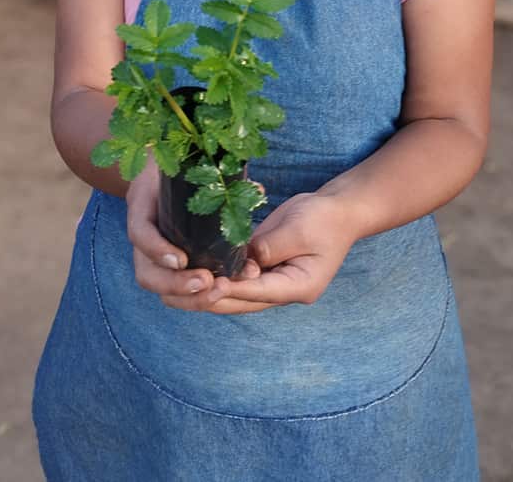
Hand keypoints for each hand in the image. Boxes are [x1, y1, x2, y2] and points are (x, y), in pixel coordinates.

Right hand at [126, 160, 260, 306]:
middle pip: (145, 272)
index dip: (156, 249)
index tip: (181, 259)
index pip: (138, 231)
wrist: (168, 168)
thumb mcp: (190, 162)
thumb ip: (221, 175)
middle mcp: (143, 234)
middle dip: (175, 284)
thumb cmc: (182, 165)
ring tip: (217, 292)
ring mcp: (149, 253)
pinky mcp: (164, 263)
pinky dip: (194, 294)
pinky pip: (172, 287)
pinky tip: (220, 291)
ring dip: (186, 296)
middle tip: (206, 282)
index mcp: (142, 204)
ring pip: (157, 286)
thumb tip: (257, 190)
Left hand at [179, 192, 356, 314]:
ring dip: (207, 290)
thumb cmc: (323, 219)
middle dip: (209, 298)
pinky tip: (191, 269)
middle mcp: (283, 290)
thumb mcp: (299, 230)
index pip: (257, 292)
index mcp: (299, 286)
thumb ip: (270, 246)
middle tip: (177, 291)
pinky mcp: (264, 266)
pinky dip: (216, 274)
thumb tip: (243, 260)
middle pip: (240, 301)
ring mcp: (273, 281)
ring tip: (175, 286)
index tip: (207, 283)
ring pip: (234, 293)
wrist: (337, 211)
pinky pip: (236, 277)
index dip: (231, 289)